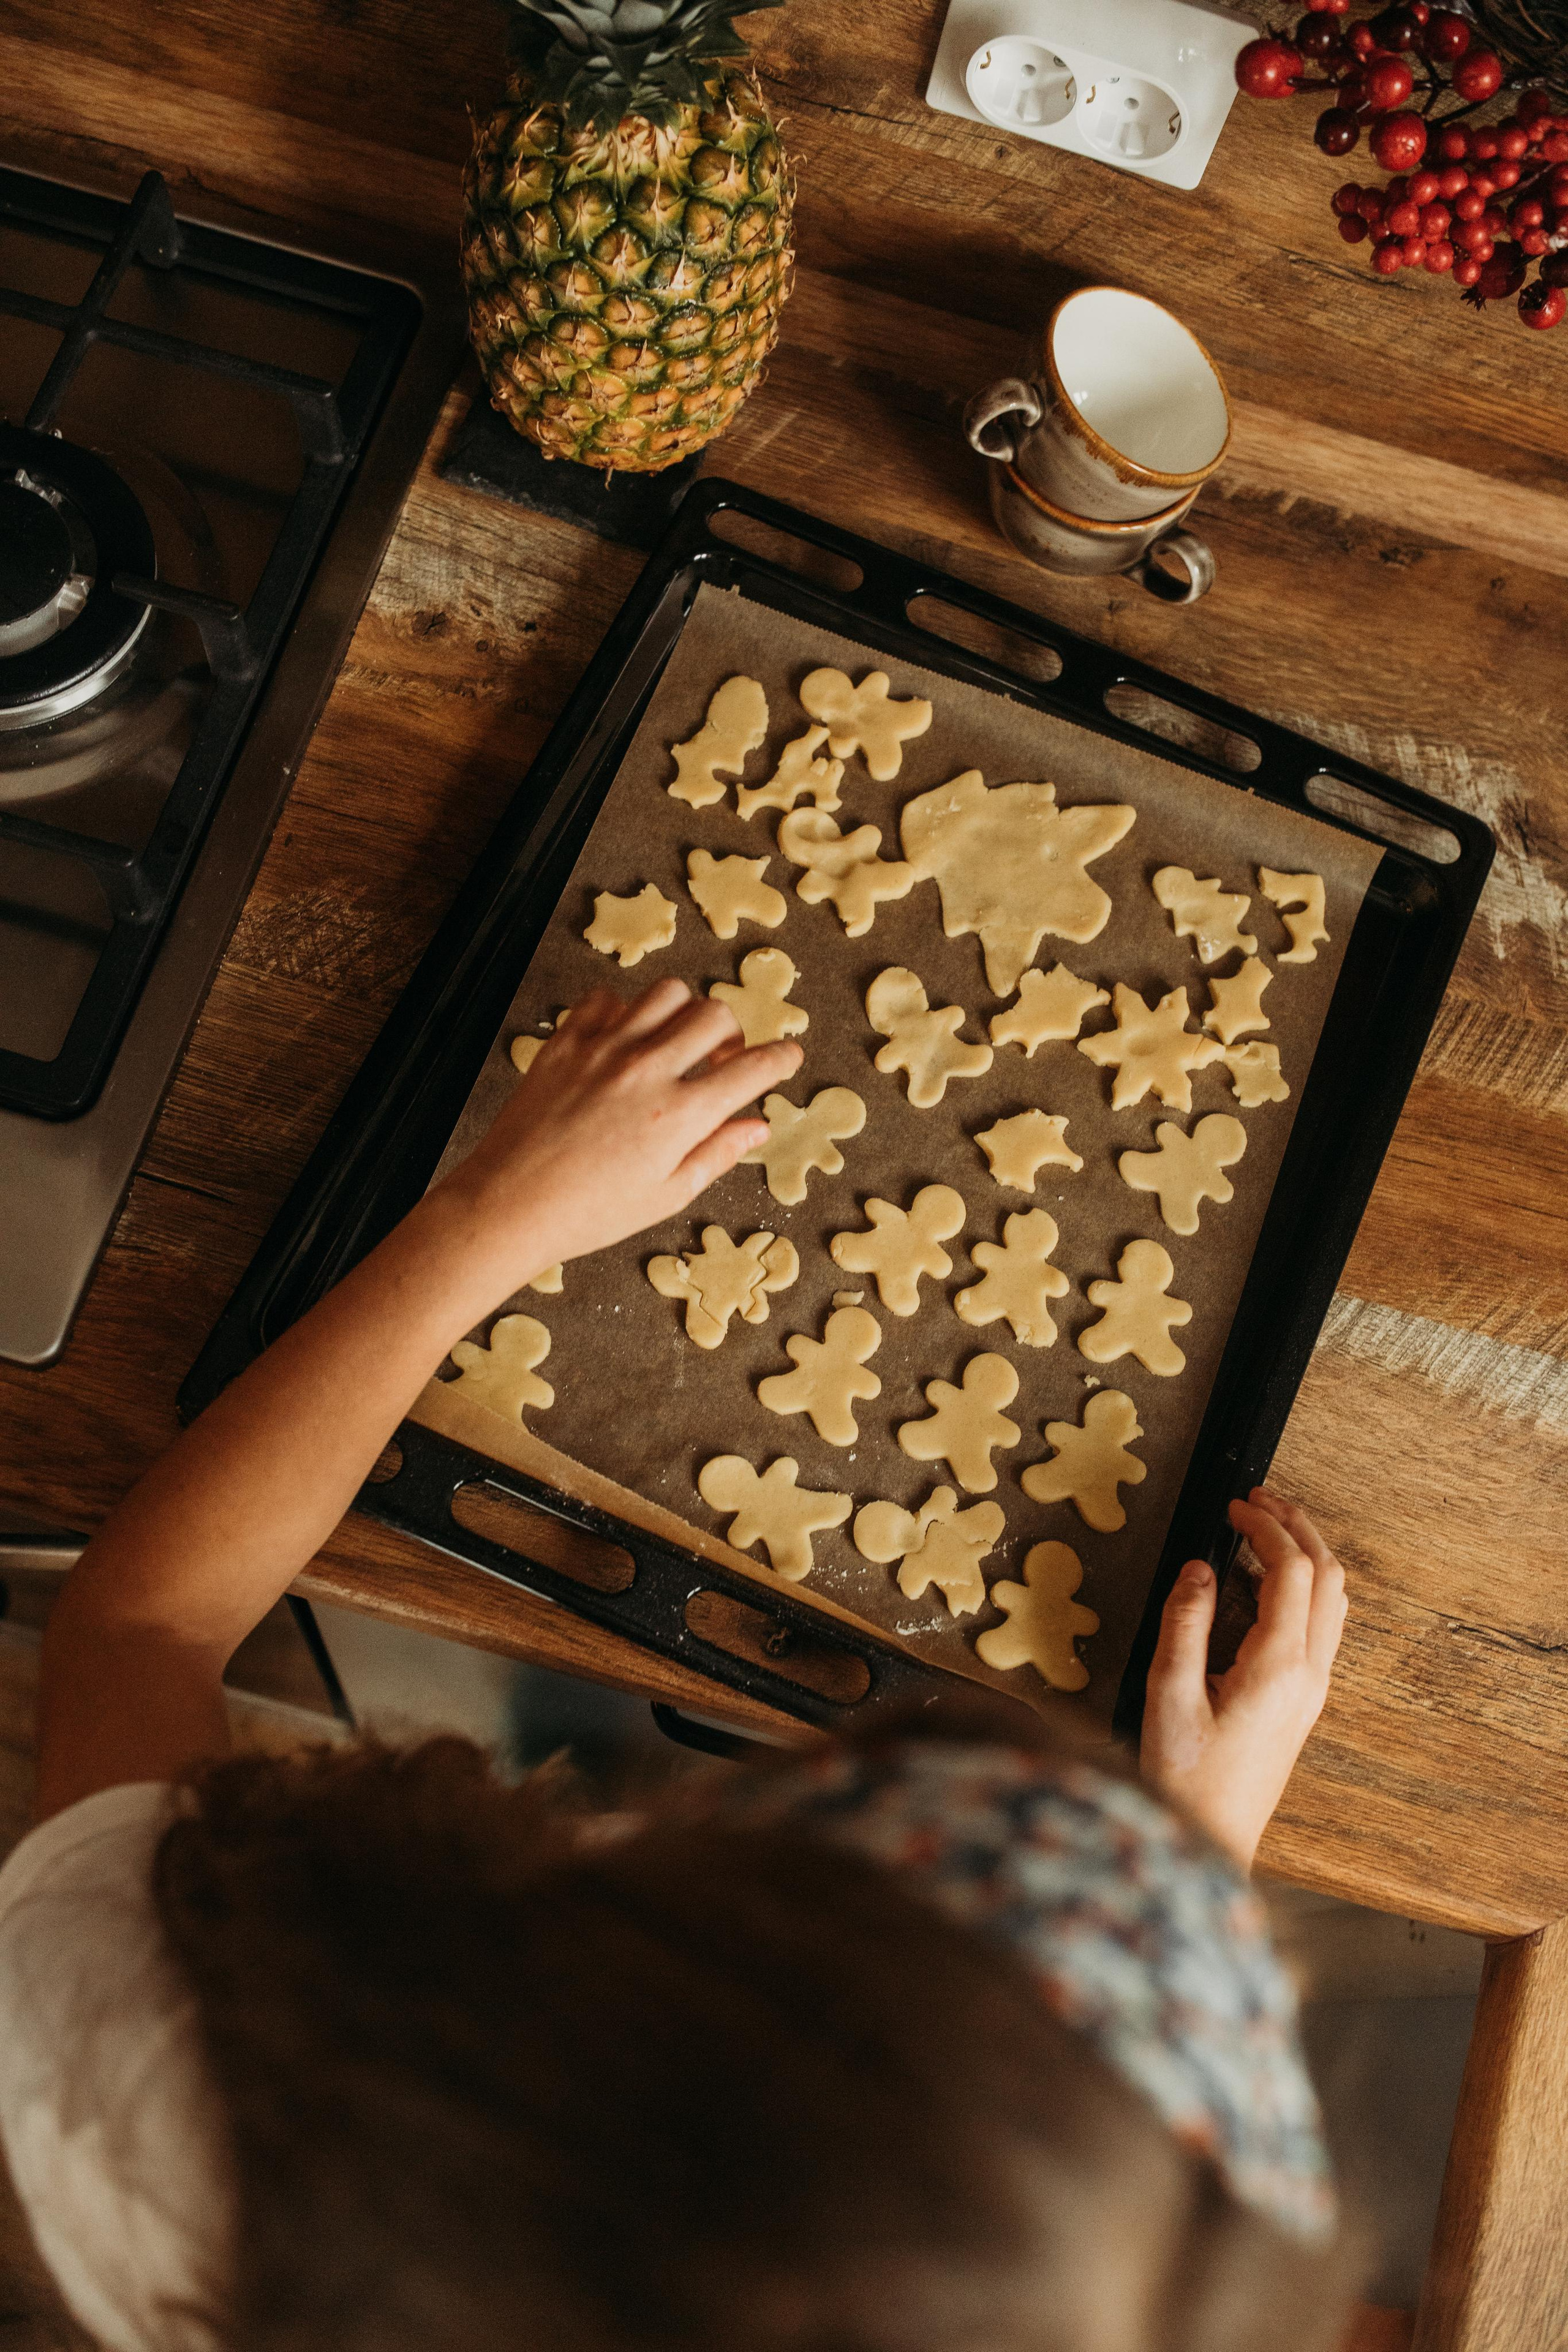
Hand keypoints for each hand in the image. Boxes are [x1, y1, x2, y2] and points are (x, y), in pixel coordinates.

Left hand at [435, 978, 801, 1290]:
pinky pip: (606, 998)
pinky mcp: (566, 1042)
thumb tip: (757, 1126)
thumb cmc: (589, 1212)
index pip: (753, 1068)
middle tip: (721, 1060)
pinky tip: (623, 1040)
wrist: (510, 1204)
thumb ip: (717, 1153)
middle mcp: (647, 1071)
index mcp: (680, 1115)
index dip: (781, 1058)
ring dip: (683, 1013)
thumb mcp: (667, 1194)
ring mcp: (604, 1050)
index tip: (788, 1055)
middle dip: (732, 1033)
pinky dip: (624, 1010)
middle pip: (715, 1015)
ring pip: (666, 993)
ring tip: (675, 1043)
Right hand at [1139, 1490, 1347, 1870]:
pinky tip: (1270, 1583)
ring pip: (1333, 1600)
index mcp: (1277, 1668)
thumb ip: (1183, 1626)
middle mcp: (1307, 1675)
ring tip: (1268, 1527)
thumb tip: (1200, 1570)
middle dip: (1297, 1527)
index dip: (1265, 1528)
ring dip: (1308, 1554)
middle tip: (1258, 1498)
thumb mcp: (1166, 1697)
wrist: (1213, 1841)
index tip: (1233, 1507)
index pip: (1290, 1572)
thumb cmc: (1187, 1779)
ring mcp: (1312, 1690)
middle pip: (1327, 1577)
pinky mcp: (1303, 1702)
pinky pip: (1323, 1626)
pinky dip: (1306, 1586)